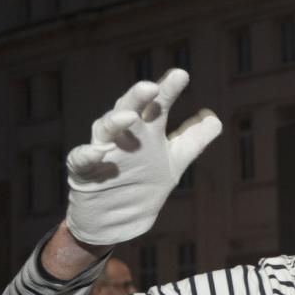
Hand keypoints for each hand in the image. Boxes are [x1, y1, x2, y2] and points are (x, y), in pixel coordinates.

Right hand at [65, 68, 222, 245]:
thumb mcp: (174, 160)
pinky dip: (86, 156)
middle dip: (139, 99)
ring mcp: (103, 152)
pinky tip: (94, 153)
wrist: (116, 219)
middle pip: (129, 110)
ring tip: (128, 117)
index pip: (158, 106)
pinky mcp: (84, 173)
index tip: (182, 75)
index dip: (168, 91)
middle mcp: (124, 136)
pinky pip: (81, 161)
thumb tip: (213, 116)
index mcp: (145, 131)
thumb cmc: (144, 181)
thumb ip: (194, 137)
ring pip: (105, 131)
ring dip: (115, 122)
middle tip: (151, 87)